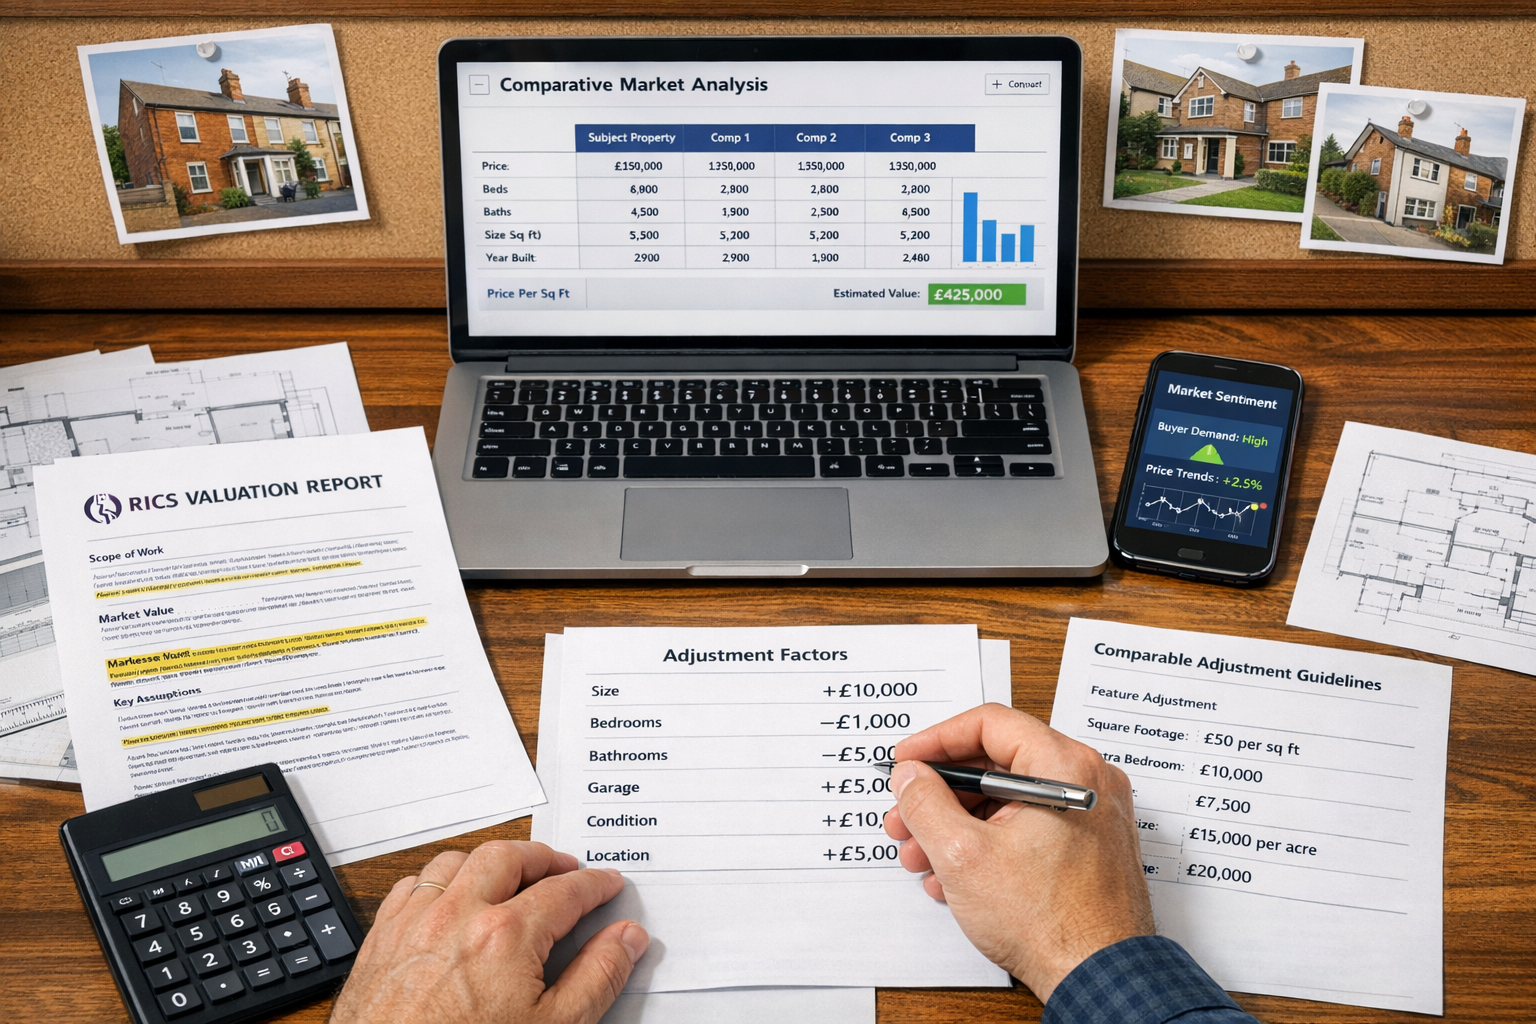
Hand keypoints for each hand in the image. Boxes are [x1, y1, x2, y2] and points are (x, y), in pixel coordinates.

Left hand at [330, 840, 647, 1023]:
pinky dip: (437, 879)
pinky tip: (448, 894)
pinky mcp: (382, 941)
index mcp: (506, 936)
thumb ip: (597, 978)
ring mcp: (415, 924)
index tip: (605, 885)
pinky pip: (411, 886)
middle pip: (508, 857)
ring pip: (455, 861)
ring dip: (488, 860)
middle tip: (563, 868)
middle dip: (543, 856)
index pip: (565, 891)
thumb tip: (625, 940)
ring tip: (509, 873)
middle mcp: (457, 917)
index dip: (593, 885)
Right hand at [883, 703, 1151, 1002]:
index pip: (989, 725)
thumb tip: (910, 776)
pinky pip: (1028, 828)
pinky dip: (988, 843)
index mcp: (1066, 766)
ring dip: (957, 825)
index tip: (906, 761)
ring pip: (1008, 801)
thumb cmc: (1049, 921)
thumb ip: (925, 802)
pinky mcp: (1088, 848)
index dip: (936, 741)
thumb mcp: (962, 854)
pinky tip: (954, 876)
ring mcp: (1091, 817)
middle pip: (996, 765)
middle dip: (940, 795)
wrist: (1098, 978)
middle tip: (905, 815)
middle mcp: (1087, 782)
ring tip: (921, 856)